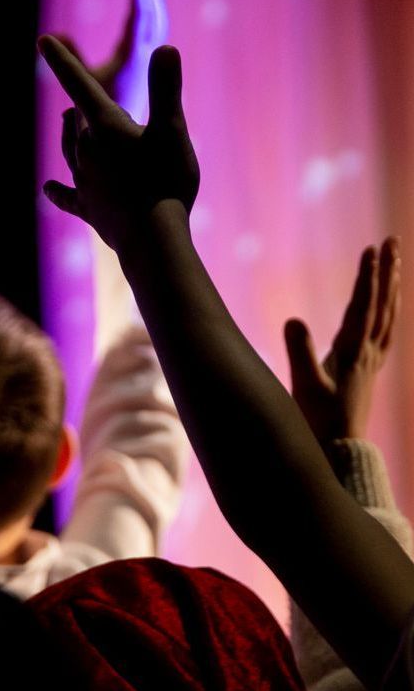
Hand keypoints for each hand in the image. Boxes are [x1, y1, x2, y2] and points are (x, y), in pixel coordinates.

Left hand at [39, 37, 199, 250]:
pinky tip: (48, 189)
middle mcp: (88, 152)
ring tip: (68, 123)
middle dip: (79, 108)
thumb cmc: (164, 182)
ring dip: (70, 136)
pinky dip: (59, 191)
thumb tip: (165, 46)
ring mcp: (86, 182)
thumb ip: (165, 89)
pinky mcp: (89, 209)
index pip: (80, 84)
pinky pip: (68, 197)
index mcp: (105, 127)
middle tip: (78, 95)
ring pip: (70, 153)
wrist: (150, 240)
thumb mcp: (172, 131)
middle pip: (78, 122)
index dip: (62, 60)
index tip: (43, 39)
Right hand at [57, 0, 168, 123]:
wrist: (133, 156)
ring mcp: (147, 70)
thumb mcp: (81, 87)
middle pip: (152, 21)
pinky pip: (151, 44)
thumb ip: (69, 59)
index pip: (139, 18)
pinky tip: (147, 30)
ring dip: (151, 11)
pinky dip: (149, 28)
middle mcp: (144, 62)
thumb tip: (50, 35)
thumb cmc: (104, 123)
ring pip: (155, 32)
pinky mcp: (145, 77)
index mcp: (132, 58)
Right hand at [285, 238, 400, 441]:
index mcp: (354, 353)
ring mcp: (371, 360)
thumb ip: (300, 352)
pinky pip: (385, 331)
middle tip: (392, 241)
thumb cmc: (319, 420)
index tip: (372, 249)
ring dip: (391, 286)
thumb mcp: (305, 386)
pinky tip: (389, 304)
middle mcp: (368, 353)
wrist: (338, 449)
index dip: (368, 277)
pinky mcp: (368, 368)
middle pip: (382, 304)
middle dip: (386, 271)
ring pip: (388, 315)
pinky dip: (389, 310)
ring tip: (395, 261)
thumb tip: (294, 318)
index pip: (363, 306)